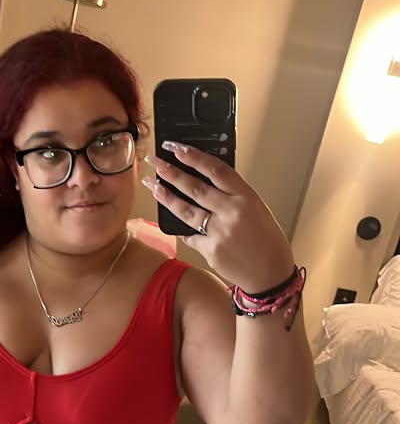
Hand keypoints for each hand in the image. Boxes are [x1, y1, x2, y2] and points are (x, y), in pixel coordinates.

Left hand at [143, 144, 294, 291]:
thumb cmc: (266, 240)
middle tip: (156, 161)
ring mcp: (220, 233)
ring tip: (153, 185)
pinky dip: (182, 227)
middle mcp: (232, 213)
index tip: (177, 148)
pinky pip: (190, 235)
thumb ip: (233, 195)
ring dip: (166, 196)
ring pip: (186, 210)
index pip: (216, 170)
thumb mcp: (257, 209)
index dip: (194, 157)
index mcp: (247, 198)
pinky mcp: (210, 251)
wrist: (270, 274)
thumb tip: (204, 179)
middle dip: (171, 172)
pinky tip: (171, 219)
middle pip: (195, 188)